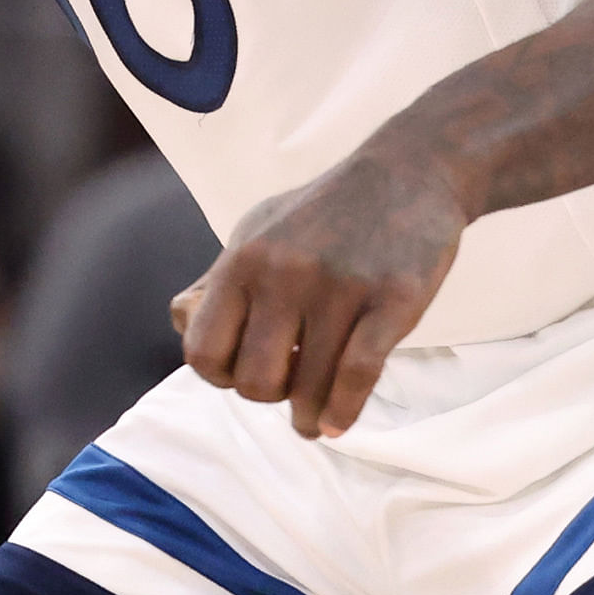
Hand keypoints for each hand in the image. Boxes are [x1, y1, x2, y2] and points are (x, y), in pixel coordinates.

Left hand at [176, 141, 463, 436]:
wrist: (411, 171)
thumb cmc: (326, 211)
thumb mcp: (257, 231)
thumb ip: (217, 281)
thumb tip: (182, 324)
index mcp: (244, 260)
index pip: (204, 353)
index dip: (221, 377)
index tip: (246, 373)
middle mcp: (286, 274)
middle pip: (255, 382)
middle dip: (271, 396)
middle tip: (289, 386)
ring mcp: (341, 288)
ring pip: (309, 388)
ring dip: (309, 416)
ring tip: (313, 421)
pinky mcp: (394, 300)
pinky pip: (358, 376)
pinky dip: (344, 411)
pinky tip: (337, 423)